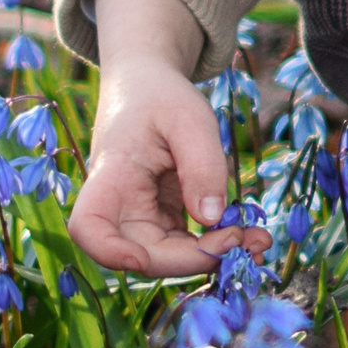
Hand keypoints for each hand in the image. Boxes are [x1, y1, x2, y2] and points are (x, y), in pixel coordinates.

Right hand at [68, 57, 236, 275]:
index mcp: (112, 174)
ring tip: (258, 240)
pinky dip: (215, 245)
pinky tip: (248, 235)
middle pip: (143, 254)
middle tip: (244, 240)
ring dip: (212, 257)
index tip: (142, 260)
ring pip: (169, 257)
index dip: (109, 252)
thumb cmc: (161, 96)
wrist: (149, 87)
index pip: (88, 226)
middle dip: (194, 259)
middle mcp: (119, 205)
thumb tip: (212, 219)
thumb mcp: (189, 118)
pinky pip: (184, 245)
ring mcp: (140, 215)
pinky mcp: (161, 218)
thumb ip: (202, 165)